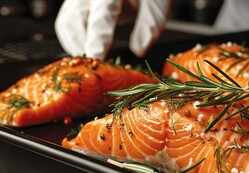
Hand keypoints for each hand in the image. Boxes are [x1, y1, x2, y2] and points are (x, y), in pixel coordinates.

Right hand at [55, 0, 170, 60]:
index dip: (97, 42)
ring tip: (90, 59)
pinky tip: (85, 50)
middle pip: (75, 19)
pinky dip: (72, 39)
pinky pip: (66, 22)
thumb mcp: (156, 7)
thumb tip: (137, 51)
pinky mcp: (76, 3)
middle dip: (83, 44)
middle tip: (95, 64)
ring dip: (75, 44)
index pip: (101, 19)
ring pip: (66, 22)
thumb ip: (149, 26)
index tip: (97, 61)